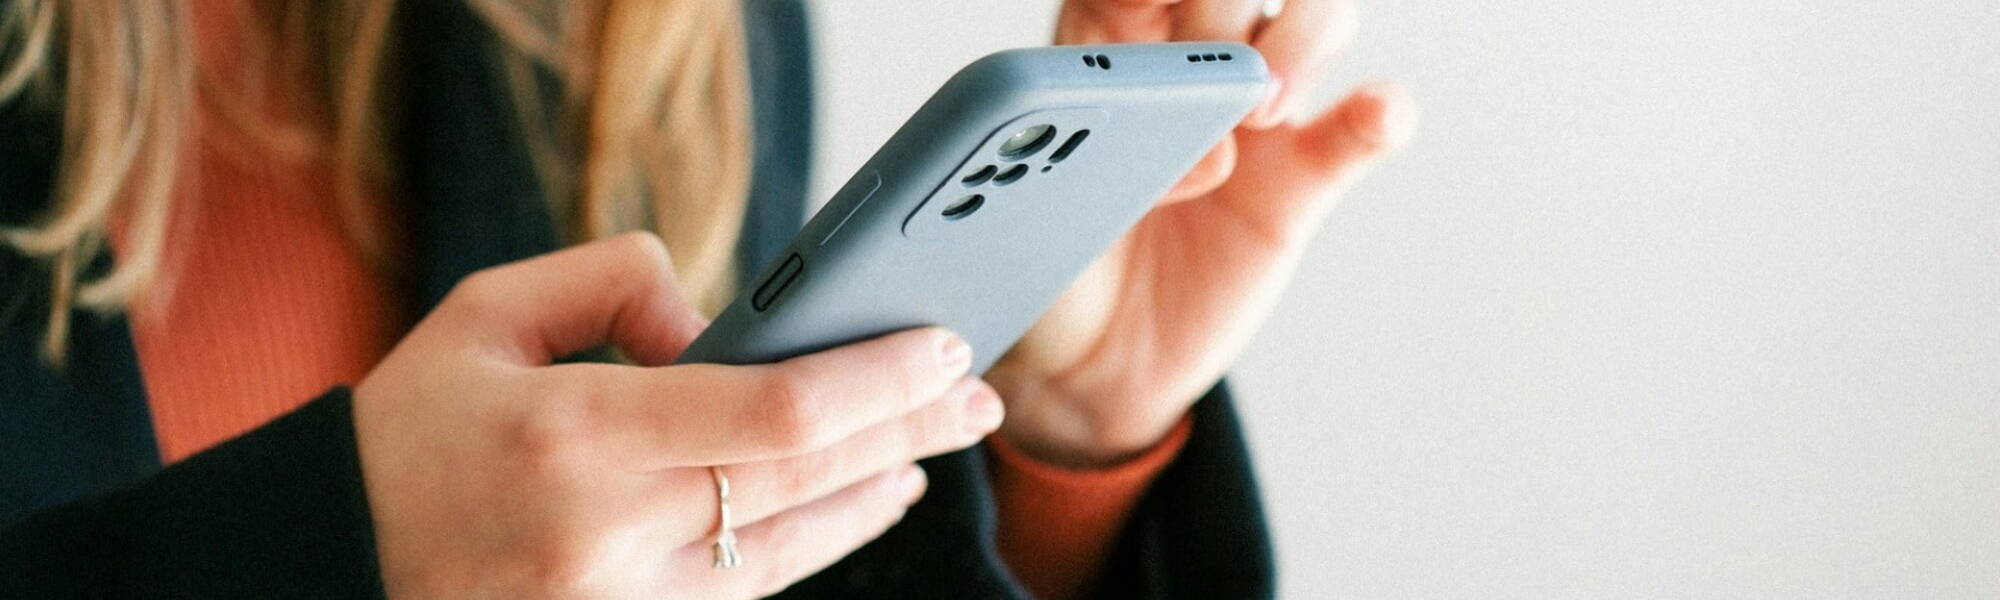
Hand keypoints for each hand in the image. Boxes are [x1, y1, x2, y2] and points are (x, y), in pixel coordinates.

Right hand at [354, 233, 1002, 597]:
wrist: (326, 566)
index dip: (879, 381)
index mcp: (573, 434)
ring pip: (791, 545)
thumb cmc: (404, 435)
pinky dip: (813, 540)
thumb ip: (612, 285)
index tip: (944, 346)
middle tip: (975, 395)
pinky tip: (855, 504)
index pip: (776, 412)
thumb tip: (720, 321)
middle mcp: (606, 531)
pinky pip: (748, 587)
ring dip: (875, 492)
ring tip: (929, 447)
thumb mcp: (483, 316)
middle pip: (807, 479)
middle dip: (910, 429)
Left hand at [987, 0, 1414, 466]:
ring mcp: (1254, 115)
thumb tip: (1181, 149)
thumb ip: (1081, 166)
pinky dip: (1380, 112)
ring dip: (1301, 40)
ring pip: (1314, 20)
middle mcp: (1188, 63)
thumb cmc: (1048, 272)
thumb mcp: (1028, 218)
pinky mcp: (1304, 176)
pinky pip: (1363, 125)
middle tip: (1209, 76)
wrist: (1093, 365)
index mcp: (1101, 45)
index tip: (1162, 12)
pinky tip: (1374, 117)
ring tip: (1261, 114)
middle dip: (1224, 9)